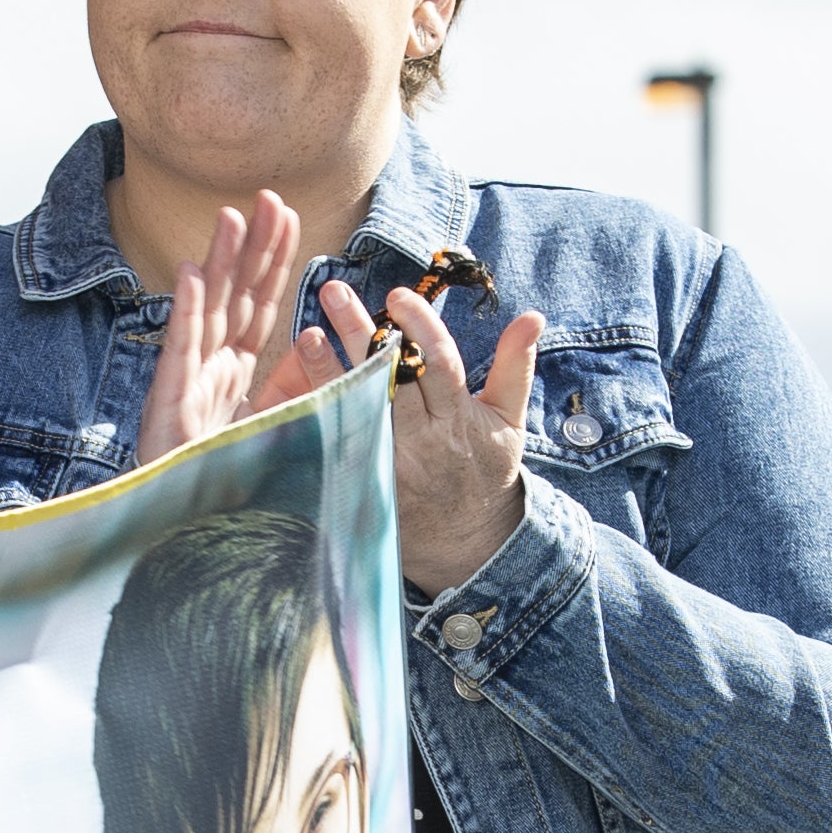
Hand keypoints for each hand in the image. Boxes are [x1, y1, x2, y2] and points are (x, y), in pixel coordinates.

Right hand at [134, 190, 335, 466]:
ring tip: (230, 217)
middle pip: (236, 296)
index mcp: (234, 369)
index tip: (288, 216)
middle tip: (269, 197)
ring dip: (219, 263)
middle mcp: (210, 367)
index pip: (260, 304)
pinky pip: (180, 351)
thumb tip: (312, 341)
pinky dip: (185, 311)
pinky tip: (192, 274)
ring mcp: (188, 381)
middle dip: (252, 247)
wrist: (177, 525)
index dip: (273, 260)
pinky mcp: (169, 402)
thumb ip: (289, 383)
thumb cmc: (217, 474)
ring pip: (208, 312)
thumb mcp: (268, 422)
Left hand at [321, 280, 543, 595]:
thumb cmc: (487, 470)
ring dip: (328, 369)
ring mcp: (389, 462)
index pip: (439, 365)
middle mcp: (421, 440)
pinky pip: (339, 440)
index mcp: (457, 420)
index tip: (397, 295)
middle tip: (334, 291)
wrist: (465, 541)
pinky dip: (320, 410)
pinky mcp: (365, 478)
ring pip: (357, 408)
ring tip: (308, 333)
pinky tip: (298, 383)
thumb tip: (533, 317)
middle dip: (360, 332)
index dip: (420, 328)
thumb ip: (516, 366)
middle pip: (388, 379)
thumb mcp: (509, 419)